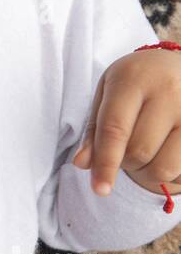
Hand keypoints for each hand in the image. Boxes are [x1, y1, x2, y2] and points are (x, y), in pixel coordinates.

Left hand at [72, 49, 180, 196]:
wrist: (176, 63)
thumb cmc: (137, 81)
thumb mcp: (108, 92)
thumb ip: (94, 129)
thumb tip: (82, 164)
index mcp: (134, 78)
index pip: (116, 128)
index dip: (105, 163)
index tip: (100, 190)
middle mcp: (168, 91)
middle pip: (139, 152)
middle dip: (125, 162)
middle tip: (126, 146)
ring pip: (164, 167)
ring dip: (147, 172)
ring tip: (147, 150)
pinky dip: (170, 173)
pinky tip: (167, 151)